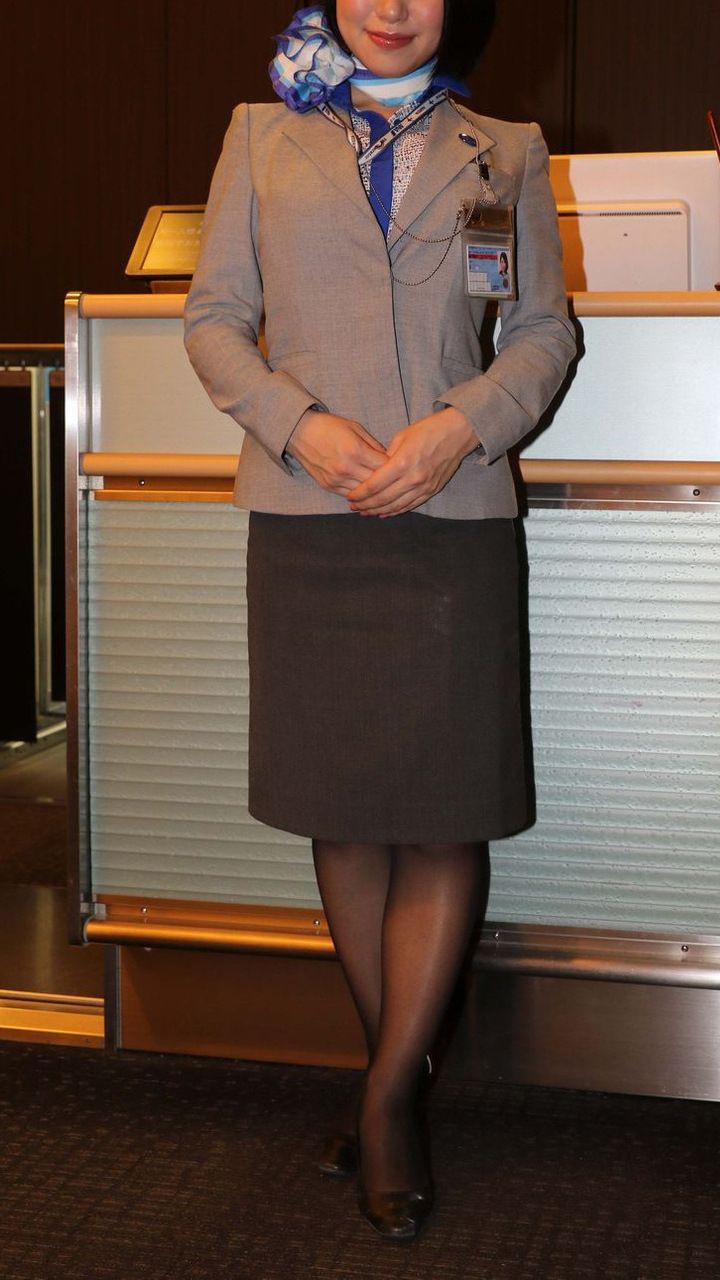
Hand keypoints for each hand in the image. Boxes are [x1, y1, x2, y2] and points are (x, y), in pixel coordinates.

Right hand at [287, 410, 386, 495]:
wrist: (299, 432)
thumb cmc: (329, 426)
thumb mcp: (355, 428)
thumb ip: (373, 445)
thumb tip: (389, 459)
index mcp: (356, 451)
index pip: (384, 466)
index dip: (394, 467)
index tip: (399, 467)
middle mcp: (346, 468)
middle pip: (376, 483)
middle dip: (387, 482)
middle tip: (395, 481)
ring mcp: (336, 479)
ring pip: (364, 493)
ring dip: (374, 493)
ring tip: (385, 491)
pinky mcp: (328, 486)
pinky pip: (350, 496)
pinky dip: (360, 496)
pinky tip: (368, 494)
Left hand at [346, 408, 478, 515]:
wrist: (458, 433)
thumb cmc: (428, 430)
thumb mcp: (402, 436)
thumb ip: (386, 456)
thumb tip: (374, 471)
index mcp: (402, 462)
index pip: (374, 485)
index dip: (360, 493)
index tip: (350, 496)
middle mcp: (413, 478)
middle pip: (383, 499)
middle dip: (365, 505)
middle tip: (353, 507)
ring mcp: (424, 487)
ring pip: (396, 506)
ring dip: (378, 511)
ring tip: (365, 512)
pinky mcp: (432, 490)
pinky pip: (410, 505)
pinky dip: (395, 511)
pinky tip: (384, 513)